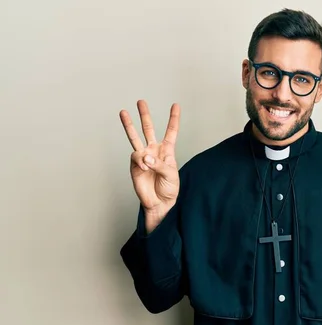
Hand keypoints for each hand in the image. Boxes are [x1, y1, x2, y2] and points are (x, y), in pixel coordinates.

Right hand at [120, 100, 179, 215]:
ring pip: (135, 137)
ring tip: (123, 112)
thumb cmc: (169, 189)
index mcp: (167, 151)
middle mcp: (154, 151)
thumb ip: (159, 164)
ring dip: (129, 125)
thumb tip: (145, 157)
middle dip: (145, 115)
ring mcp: (143, 157)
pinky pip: (136, 157)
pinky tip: (145, 167)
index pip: (171, 132)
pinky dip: (141, 161)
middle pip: (149, 129)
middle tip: (141, 102)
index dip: (173, 119)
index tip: (175, 105)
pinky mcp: (135, 165)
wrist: (159, 203)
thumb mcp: (171, 174)